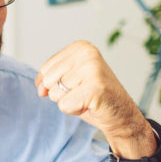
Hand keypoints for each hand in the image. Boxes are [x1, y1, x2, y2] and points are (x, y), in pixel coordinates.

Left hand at [35, 41, 152, 155]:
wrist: (121, 114)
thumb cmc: (94, 97)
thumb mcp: (68, 81)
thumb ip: (49, 78)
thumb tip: (40, 88)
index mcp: (80, 46)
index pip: (45, 68)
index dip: (56, 83)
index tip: (78, 84)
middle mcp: (87, 53)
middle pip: (48, 79)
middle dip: (61, 93)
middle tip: (83, 92)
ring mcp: (92, 69)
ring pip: (55, 93)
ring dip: (69, 101)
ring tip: (87, 98)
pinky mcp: (94, 87)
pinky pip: (64, 104)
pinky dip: (74, 110)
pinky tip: (90, 105)